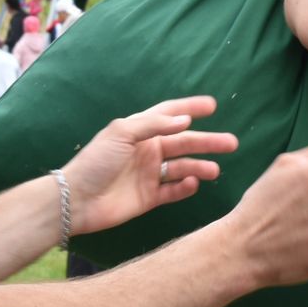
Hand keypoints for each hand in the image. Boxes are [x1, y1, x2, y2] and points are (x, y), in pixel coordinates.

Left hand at [61, 95, 239, 236]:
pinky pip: (173, 190)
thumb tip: (185, 121)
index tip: (213, 105)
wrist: (76, 201)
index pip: (170, 115)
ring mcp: (150, 174)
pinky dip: (185, 187)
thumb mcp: (121, 133)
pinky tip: (192, 184)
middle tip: (232, 143)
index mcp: (141, 131)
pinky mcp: (150, 197)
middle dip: (208, 141)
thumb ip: (154, 125)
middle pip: (185, 142)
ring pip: (183, 166)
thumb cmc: (96, 161)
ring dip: (200, 166)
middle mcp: (148, 150)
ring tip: (215, 170)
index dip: (190, 108)